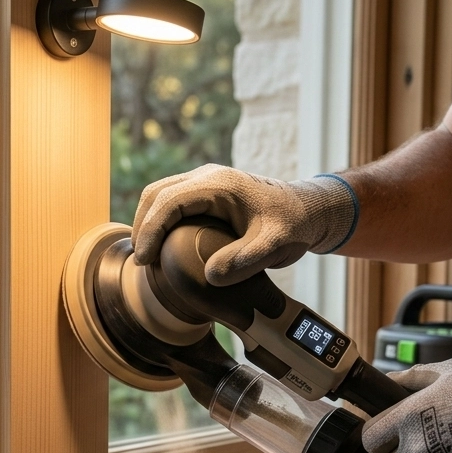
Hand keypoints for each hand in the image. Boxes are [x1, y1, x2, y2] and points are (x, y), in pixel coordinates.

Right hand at [130, 165, 356, 285]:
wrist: (309, 210)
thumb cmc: (294, 226)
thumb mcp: (275, 246)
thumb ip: (246, 261)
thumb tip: (210, 276)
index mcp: (219, 184)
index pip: (169, 201)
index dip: (151, 229)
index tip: (146, 260)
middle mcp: (207, 176)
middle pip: (156, 193)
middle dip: (142, 226)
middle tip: (142, 261)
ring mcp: (205, 181)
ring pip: (160, 194)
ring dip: (148, 222)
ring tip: (147, 255)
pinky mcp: (206, 191)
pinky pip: (172, 200)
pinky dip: (159, 220)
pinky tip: (161, 245)